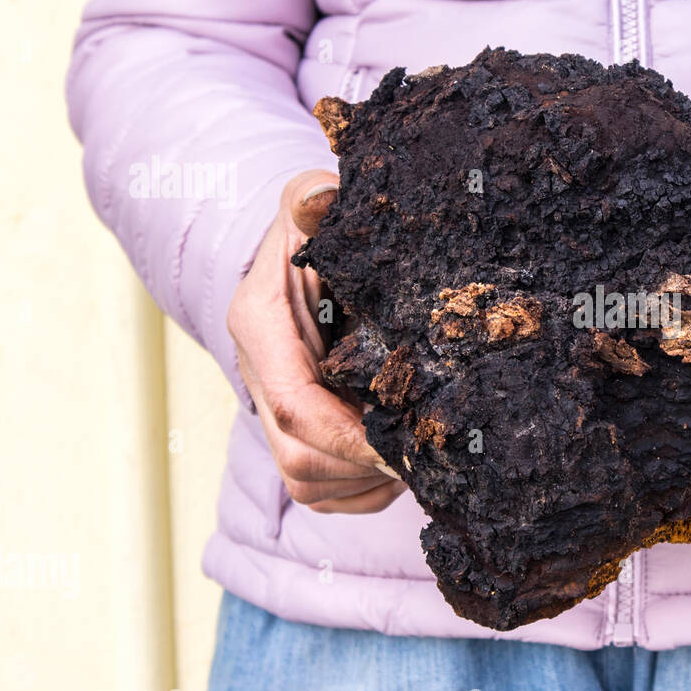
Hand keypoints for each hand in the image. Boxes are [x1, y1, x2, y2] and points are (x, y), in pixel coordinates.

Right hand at [228, 169, 405, 512]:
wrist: (307, 261)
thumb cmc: (319, 232)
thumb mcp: (311, 203)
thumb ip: (310, 197)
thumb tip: (320, 197)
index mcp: (259, 328)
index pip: (293, 405)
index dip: (347, 435)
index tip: (403, 444)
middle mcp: (259, 380)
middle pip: (299, 459)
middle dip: (366, 465)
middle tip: (431, 454)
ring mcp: (273, 417)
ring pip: (311, 483)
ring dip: (370, 481)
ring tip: (424, 456)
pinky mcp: (296, 440)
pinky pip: (327, 493)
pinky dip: (369, 490)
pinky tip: (406, 461)